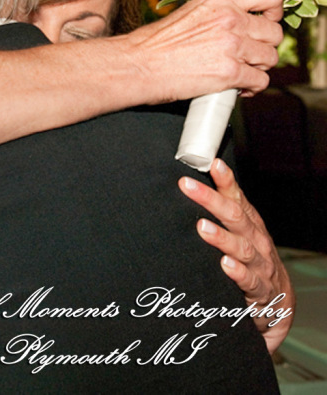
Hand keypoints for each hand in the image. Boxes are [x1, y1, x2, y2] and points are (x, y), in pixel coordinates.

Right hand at [129, 0, 283, 101]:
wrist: (137, 65)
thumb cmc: (156, 43)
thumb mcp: (191, 12)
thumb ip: (220, 13)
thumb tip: (244, 23)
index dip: (275, 10)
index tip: (267, 21)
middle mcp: (230, 18)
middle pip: (274, 32)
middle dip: (262, 46)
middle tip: (245, 55)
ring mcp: (232, 45)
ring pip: (270, 58)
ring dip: (257, 68)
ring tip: (238, 71)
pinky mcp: (231, 72)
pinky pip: (260, 81)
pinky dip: (251, 88)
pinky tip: (235, 87)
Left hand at [178, 159, 293, 352]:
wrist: (277, 300)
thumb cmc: (252, 258)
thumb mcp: (239, 231)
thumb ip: (220, 210)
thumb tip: (191, 184)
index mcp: (248, 223)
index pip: (237, 197)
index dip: (225, 180)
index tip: (212, 163)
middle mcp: (256, 240)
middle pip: (235, 217)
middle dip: (211, 200)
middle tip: (187, 186)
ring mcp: (260, 264)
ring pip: (242, 248)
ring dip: (222, 237)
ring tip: (202, 226)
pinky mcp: (259, 289)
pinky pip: (249, 280)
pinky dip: (237, 272)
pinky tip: (225, 264)